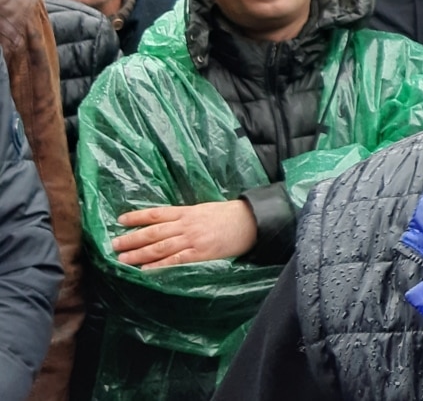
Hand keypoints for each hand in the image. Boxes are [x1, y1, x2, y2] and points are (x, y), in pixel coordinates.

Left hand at [112, 200, 256, 268]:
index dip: (137, 217)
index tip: (120, 220)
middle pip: (153, 232)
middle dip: (132, 239)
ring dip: (139, 253)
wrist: (250, 222)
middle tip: (114, 245)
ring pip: (160, 247)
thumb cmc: (229, 215)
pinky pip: (175, 260)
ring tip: (123, 259)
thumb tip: (167, 223)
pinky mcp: (200, 253)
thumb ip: (186, 216)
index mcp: (187, 212)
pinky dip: (159, 265)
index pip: (156, 213)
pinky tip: (146, 270)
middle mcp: (186, 225)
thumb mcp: (205, 209)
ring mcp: (192, 239)